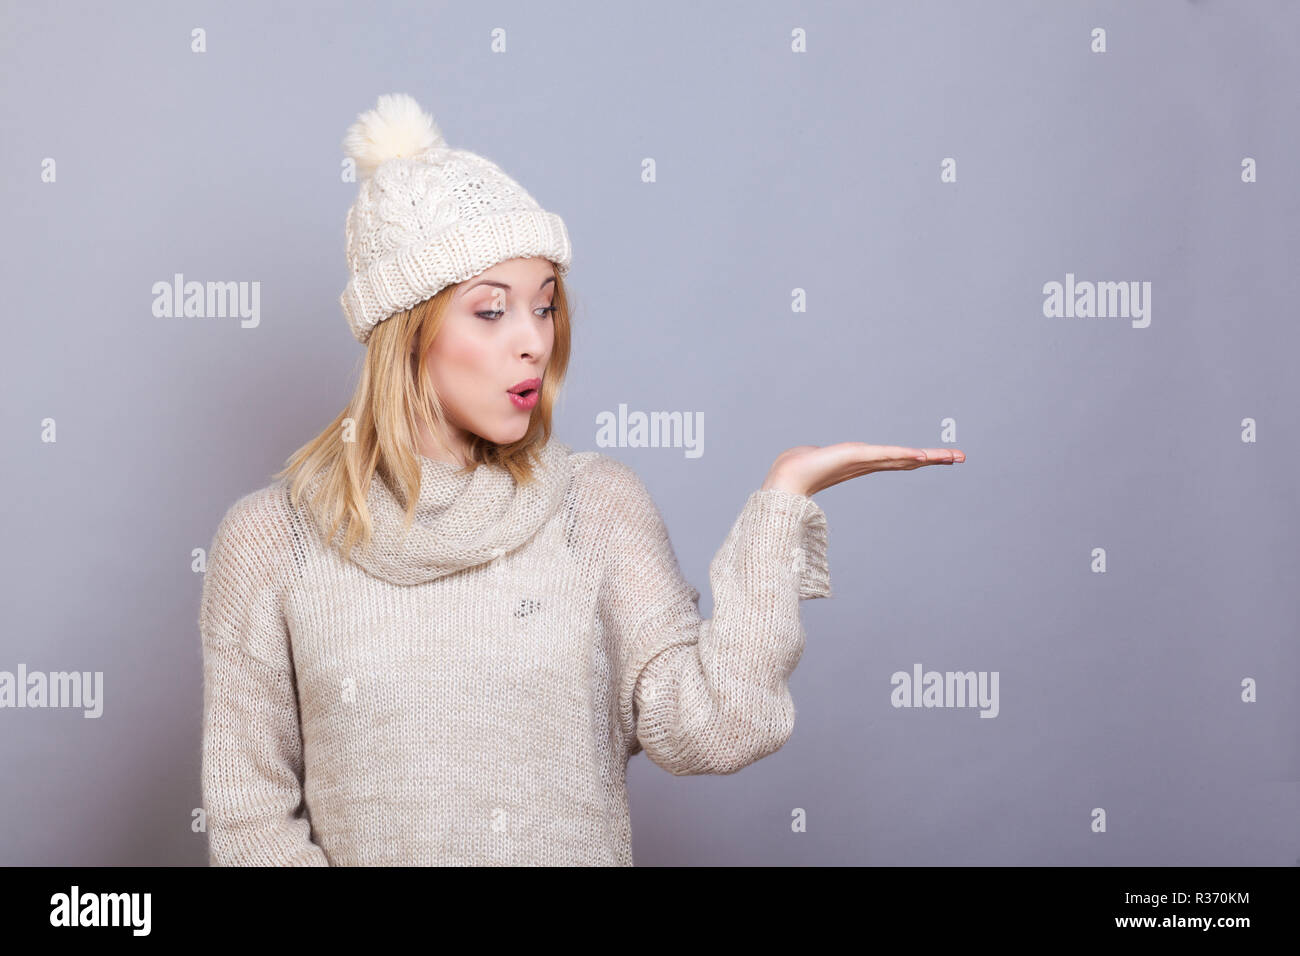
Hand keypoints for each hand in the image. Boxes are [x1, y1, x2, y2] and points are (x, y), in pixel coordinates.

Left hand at [761, 442, 965, 496]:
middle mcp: (868, 463)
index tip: (941, 458)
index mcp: (864, 462)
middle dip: (935, 458)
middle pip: (908, 460)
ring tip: (952, 456)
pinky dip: (903, 455)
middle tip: (961, 457)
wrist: (786, 476)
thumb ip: (822, 458)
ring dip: (928, 457)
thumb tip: (812, 457)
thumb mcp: (819, 457)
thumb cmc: (798, 467)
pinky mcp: (857, 458)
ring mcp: (864, 462)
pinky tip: (920, 456)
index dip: (920, 458)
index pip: (898, 459)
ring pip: (902, 458)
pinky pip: (885, 455)